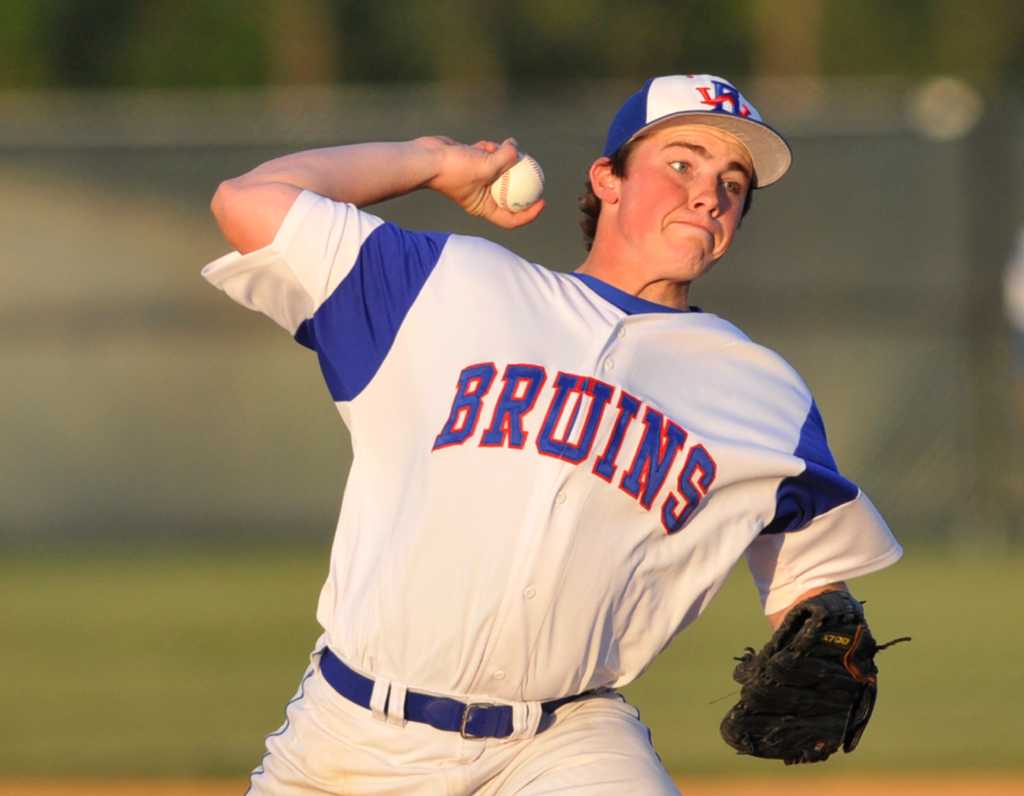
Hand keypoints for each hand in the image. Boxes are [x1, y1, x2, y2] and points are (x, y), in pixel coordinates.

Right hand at [421, 136, 544, 228]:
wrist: (427, 158)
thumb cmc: (453, 169)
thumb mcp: (485, 166)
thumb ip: (506, 157)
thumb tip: (517, 147)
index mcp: (483, 207)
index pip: (511, 218)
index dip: (529, 213)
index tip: (542, 200)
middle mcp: (481, 195)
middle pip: (509, 192)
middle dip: (521, 180)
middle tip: (535, 168)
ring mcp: (476, 179)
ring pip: (500, 169)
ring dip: (502, 157)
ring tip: (497, 149)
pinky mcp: (472, 163)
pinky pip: (488, 155)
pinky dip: (490, 148)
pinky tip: (484, 144)